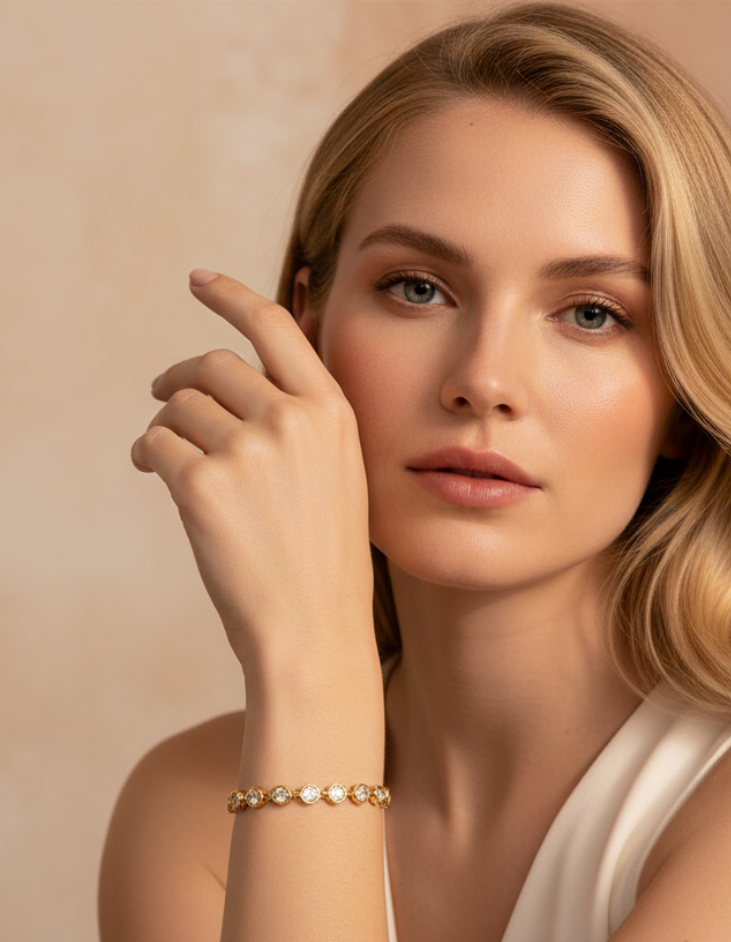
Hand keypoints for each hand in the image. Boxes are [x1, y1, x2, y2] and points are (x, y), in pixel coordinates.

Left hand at [131, 270, 374, 677]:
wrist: (314, 627)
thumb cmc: (326, 555)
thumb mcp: (340, 472)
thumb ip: (302, 418)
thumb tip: (238, 375)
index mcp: (332, 411)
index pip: (275, 326)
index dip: (232, 295)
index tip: (200, 280)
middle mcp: (293, 419)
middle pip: (214, 363)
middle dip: (183, 377)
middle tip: (165, 394)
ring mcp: (248, 449)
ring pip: (179, 403)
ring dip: (164, 421)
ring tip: (162, 450)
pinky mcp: (202, 484)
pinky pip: (154, 443)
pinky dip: (145, 452)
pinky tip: (151, 470)